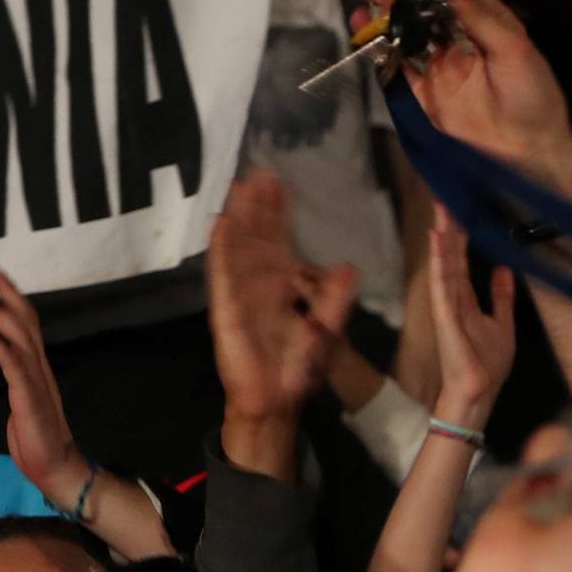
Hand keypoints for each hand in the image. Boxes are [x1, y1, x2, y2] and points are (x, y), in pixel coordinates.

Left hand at [0, 261, 84, 500]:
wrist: (56, 466)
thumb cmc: (38, 440)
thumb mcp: (24, 403)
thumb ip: (18, 380)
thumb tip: (7, 364)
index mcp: (38, 367)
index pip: (28, 323)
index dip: (13, 297)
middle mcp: (40, 367)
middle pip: (26, 319)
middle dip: (6, 291)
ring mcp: (36, 380)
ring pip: (19, 335)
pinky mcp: (28, 395)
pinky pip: (10, 362)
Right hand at [208, 172, 360, 434]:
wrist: (276, 400)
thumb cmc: (298, 368)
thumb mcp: (326, 329)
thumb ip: (335, 298)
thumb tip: (350, 267)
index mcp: (281, 286)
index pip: (278, 240)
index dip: (278, 213)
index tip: (278, 182)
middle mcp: (258, 284)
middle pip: (256, 236)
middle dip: (257, 206)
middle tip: (258, 171)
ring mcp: (239, 294)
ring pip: (238, 247)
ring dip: (239, 218)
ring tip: (239, 186)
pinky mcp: (227, 309)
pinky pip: (222, 275)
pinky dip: (221, 250)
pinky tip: (221, 224)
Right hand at [351, 0, 571, 182]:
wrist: (527, 152)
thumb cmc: (532, 96)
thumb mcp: (515, 50)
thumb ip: (482, 15)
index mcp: (487, 27)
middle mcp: (460, 42)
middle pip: (426, 8)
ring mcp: (440, 68)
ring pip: (407, 31)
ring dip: (386, 7)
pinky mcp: (424, 94)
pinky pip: (397, 65)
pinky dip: (380, 44)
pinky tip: (363, 22)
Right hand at [428, 206, 516, 427]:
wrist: (480, 392)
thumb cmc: (488, 364)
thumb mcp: (503, 324)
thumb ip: (501, 297)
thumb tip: (503, 268)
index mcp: (466, 299)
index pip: (461, 261)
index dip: (460, 237)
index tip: (459, 211)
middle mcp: (453, 298)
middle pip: (450, 257)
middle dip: (448, 228)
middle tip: (445, 198)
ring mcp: (447, 306)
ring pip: (444, 264)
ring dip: (442, 238)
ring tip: (441, 211)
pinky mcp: (445, 316)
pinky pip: (441, 284)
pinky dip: (439, 262)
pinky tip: (436, 242)